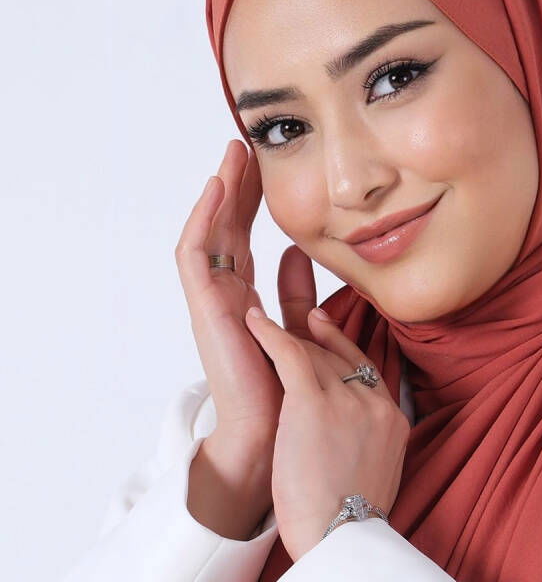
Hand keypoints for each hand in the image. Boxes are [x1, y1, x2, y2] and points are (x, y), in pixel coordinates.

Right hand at [174, 139, 320, 471]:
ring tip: (233, 152)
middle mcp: (224, 298)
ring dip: (219, 191)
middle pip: (226, 229)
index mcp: (244, 303)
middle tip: (247, 144)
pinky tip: (218, 187)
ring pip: (208, 232)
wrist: (271, 437)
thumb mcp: (299, 329)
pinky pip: (195, 254)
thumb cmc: (286, 395)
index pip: (246, 240)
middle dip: (236, 186)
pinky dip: (204, 218)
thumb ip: (298, 292)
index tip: (266, 167)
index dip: (253, 202)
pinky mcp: (204, 309)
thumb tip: (304, 250)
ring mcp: (210, 302)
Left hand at [244, 305, 410, 560]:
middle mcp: (374, 404)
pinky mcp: (312, 402)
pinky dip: (269, 334)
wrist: (343, 538)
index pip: (365, 371)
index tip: (325, 329)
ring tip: (260, 323)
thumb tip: (351, 449)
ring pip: (314, 354)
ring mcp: (346, 400)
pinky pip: (289, 353)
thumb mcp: (375, 478)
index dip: (341, 348)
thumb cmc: (350, 525)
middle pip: (339, 359)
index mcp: (393, 422)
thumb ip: (369, 449)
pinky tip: (253, 321)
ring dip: (286, 338)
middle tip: (292, 324)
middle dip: (312, 343)